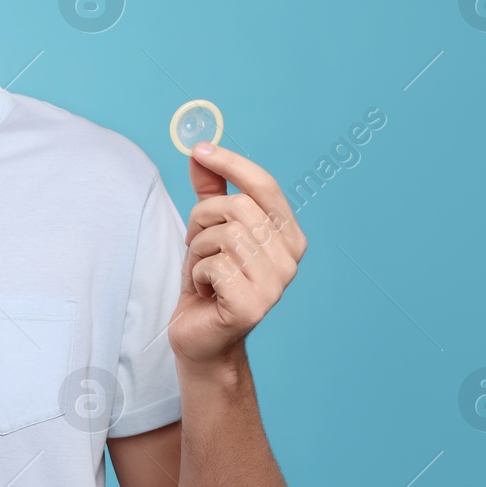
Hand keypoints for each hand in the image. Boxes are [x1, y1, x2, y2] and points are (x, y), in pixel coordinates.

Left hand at [169, 142, 306, 366]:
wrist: (201, 338)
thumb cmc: (208, 282)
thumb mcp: (207, 229)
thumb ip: (210, 190)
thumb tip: (200, 149)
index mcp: (288, 235)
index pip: (265, 186)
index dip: (231, 163)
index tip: (200, 149)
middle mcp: (290, 259)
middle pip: (237, 207)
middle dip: (202, 219)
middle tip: (196, 244)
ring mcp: (276, 285)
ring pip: (223, 235)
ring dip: (198, 250)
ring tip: (202, 271)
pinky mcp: (253, 306)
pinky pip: (213, 266)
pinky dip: (196, 275)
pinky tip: (205, 292)